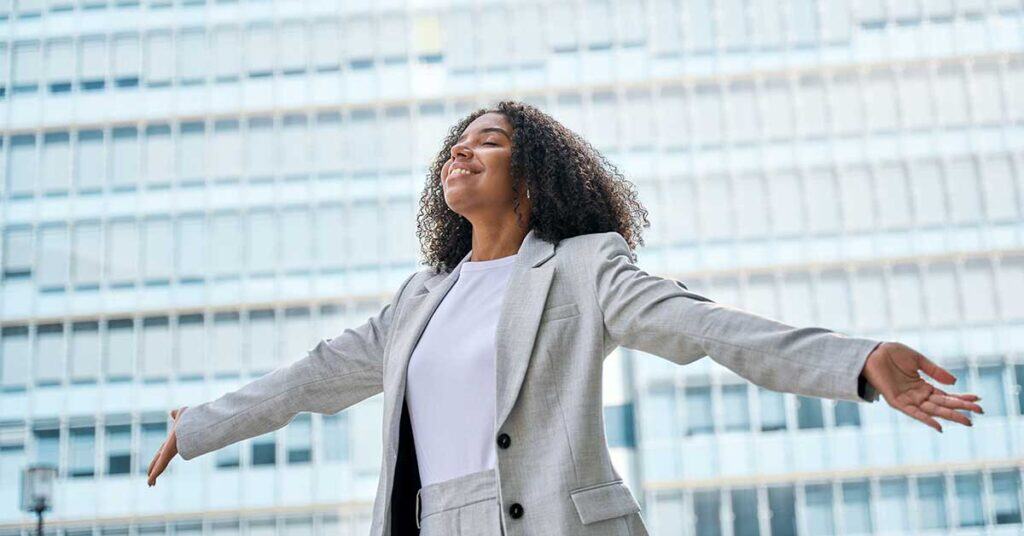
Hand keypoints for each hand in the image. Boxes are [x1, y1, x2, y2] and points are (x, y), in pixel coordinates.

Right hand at [147, 406, 187, 486]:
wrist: (195, 420)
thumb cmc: (191, 417)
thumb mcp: (180, 415)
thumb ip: (175, 415)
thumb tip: (172, 412)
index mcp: (172, 441)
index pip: (162, 452)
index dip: (157, 458)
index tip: (155, 464)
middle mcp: (171, 447)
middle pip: (160, 461)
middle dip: (155, 469)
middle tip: (151, 481)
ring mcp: (170, 451)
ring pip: (160, 465)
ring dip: (154, 475)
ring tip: (150, 485)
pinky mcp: (169, 452)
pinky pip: (160, 465)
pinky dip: (154, 473)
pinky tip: (150, 482)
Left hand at [861, 342, 982, 432]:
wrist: (871, 353)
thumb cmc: (892, 355)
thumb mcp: (917, 360)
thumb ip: (935, 371)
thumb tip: (955, 381)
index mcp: (922, 386)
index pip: (946, 395)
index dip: (962, 397)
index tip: (979, 399)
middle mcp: (917, 395)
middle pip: (943, 404)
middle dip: (961, 408)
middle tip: (981, 411)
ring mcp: (908, 399)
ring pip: (933, 410)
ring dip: (950, 415)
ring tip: (967, 420)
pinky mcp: (896, 401)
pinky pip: (913, 413)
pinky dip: (926, 419)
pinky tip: (939, 426)